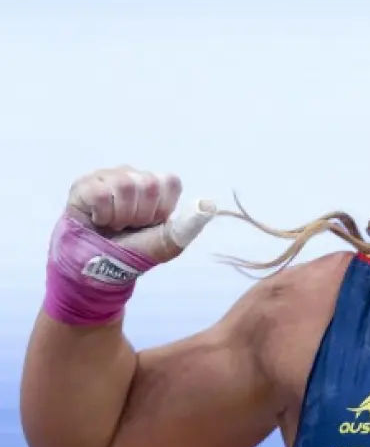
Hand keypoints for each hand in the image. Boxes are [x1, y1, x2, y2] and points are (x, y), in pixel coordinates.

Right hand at [65, 166, 214, 262]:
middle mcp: (133, 176)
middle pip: (150, 183)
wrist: (98, 270)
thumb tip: (209, 206)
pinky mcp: (83, 185)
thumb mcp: (167, 244)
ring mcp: (108, 177)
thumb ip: (188, 225)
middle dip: (142, 214)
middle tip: (130, 226)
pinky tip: (98, 220)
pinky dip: (102, 215)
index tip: (151, 223)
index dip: (162, 208)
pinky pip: (101, 194)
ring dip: (121, 216)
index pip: (170, 182)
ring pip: (125, 185)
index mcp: (156, 187)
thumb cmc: (133, 252)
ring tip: (114, 224)